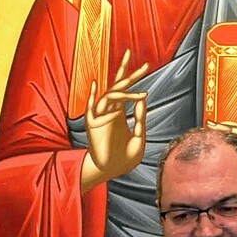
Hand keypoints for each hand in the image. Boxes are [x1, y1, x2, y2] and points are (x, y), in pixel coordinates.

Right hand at [81, 50, 148, 191]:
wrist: (110, 172)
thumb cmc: (125, 159)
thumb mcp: (139, 138)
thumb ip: (141, 119)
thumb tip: (142, 99)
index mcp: (120, 113)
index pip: (126, 89)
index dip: (134, 77)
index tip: (146, 67)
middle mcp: (110, 111)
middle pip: (117, 86)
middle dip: (127, 73)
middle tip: (141, 63)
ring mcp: (100, 117)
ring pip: (108, 96)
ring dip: (122, 91)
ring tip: (138, 89)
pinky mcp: (92, 125)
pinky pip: (91, 109)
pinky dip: (92, 98)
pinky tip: (94, 85)